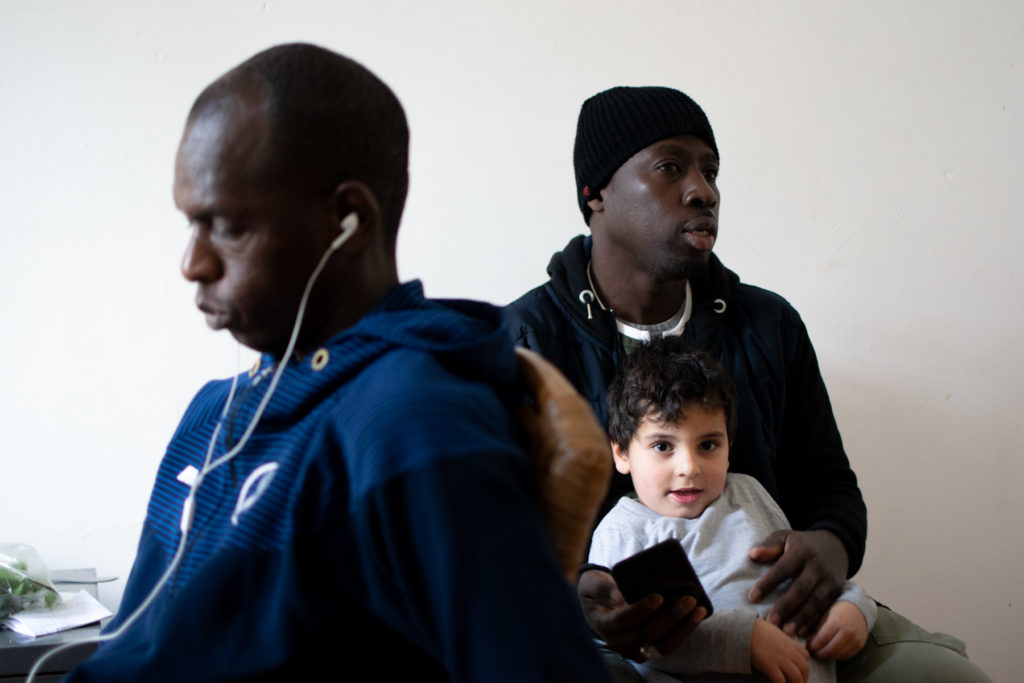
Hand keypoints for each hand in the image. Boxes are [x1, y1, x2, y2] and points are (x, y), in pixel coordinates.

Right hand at [577, 569, 704, 660]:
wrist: (597, 608)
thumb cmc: (596, 591)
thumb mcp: (591, 584)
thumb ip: (603, 589)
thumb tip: (620, 595)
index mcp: (604, 625)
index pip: (623, 621)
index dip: (641, 610)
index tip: (658, 596)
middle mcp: (620, 642)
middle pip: (647, 635)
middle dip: (670, 618)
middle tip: (688, 599)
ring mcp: (636, 649)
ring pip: (662, 646)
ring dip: (683, 628)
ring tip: (698, 608)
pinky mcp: (650, 648)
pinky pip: (669, 644)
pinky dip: (685, 631)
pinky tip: (697, 614)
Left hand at [748, 529, 847, 635]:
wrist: (835, 545)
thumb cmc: (801, 544)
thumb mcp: (785, 537)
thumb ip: (770, 546)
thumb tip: (753, 554)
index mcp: (801, 551)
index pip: (783, 568)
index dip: (768, 583)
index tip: (752, 597)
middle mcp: (817, 566)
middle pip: (801, 588)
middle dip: (785, 607)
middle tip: (770, 622)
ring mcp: (828, 579)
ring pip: (815, 602)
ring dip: (800, 619)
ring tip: (785, 632)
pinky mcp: (836, 591)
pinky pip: (824, 609)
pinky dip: (813, 622)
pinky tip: (801, 633)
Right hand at [750, 618, 809, 682]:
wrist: (746, 630)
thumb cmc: (758, 630)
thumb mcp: (776, 632)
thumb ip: (783, 640)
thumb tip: (784, 646)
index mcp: (791, 643)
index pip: (805, 656)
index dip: (805, 665)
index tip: (801, 670)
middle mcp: (789, 652)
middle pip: (804, 668)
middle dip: (804, 678)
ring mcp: (781, 660)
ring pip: (797, 677)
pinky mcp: (771, 666)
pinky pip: (781, 680)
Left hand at [808, 600, 868, 660]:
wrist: (858, 609)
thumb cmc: (838, 611)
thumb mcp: (826, 615)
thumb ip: (818, 628)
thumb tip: (808, 640)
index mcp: (837, 621)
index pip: (822, 638)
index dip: (813, 645)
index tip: (808, 646)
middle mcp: (848, 632)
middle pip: (830, 649)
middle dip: (819, 653)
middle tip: (813, 652)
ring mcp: (855, 640)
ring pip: (838, 655)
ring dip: (828, 656)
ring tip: (820, 653)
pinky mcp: (860, 646)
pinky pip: (846, 656)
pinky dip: (837, 656)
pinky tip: (831, 652)